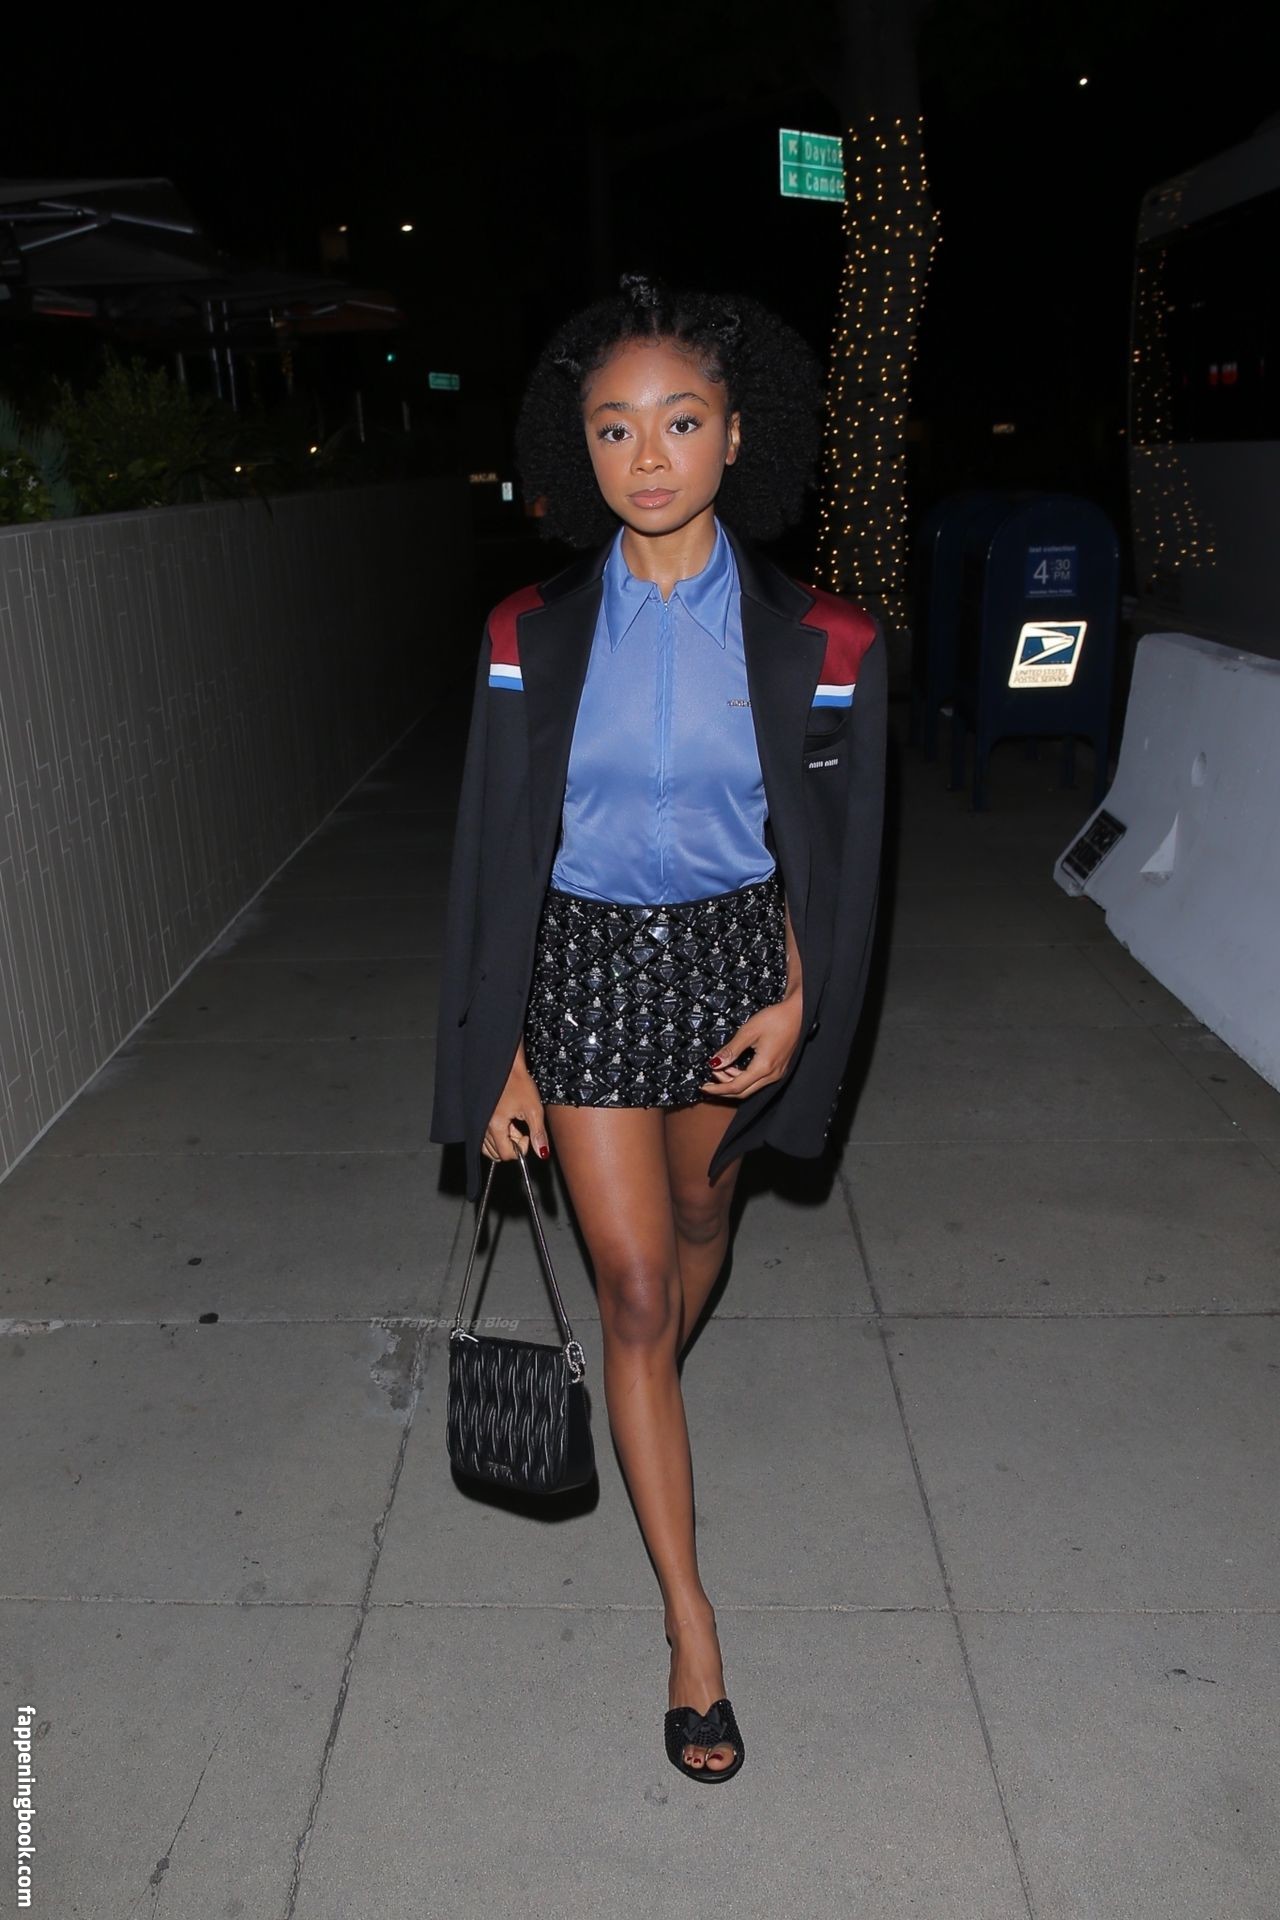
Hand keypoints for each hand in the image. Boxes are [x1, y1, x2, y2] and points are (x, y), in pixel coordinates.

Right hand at [483, 1044, 549, 1161]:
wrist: (506, 1066)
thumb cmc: (519, 1082)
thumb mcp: (534, 1109)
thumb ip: (538, 1133)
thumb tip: (542, 1153)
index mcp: (495, 1125)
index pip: (506, 1154)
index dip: (521, 1149)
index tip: (528, 1135)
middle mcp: (483, 1126)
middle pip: (497, 1153)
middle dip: (512, 1146)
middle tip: (522, 1131)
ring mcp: (480, 1123)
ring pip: (489, 1147)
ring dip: (504, 1142)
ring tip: (515, 1126)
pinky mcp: (479, 1118)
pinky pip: (485, 1138)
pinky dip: (497, 1137)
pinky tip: (507, 1123)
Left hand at [699, 991, 804, 1100]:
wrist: (797, 1013)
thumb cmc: (775, 1019)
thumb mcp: (748, 1031)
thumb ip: (731, 1050)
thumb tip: (714, 1063)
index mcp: (764, 1067)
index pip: (736, 1087)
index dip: (718, 1089)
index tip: (703, 1087)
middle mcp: (772, 1075)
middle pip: (743, 1092)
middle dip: (724, 1087)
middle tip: (709, 1079)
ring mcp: (777, 1073)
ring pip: (751, 1087)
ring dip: (733, 1081)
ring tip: (720, 1068)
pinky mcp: (779, 1069)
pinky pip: (758, 1080)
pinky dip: (744, 1076)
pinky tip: (734, 1066)